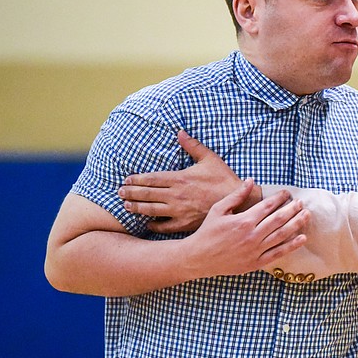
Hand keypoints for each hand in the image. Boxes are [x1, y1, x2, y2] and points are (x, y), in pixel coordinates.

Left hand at [119, 130, 257, 233]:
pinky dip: (153, 224)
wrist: (238, 201)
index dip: (136, 180)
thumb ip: (192, 145)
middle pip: (146, 194)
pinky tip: (146, 223)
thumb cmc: (224, 179)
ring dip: (136, 208)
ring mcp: (179, 210)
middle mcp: (175, 195)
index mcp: (179, 178)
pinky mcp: (184, 223)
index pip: (150, 179)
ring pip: (150, 210)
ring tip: (126, 206)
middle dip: (131, 193)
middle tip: (120, 192)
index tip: (127, 180)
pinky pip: (163, 226)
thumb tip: (180, 132)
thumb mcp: (209, 158)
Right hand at [183, 180, 306, 277]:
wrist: (198, 258)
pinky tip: (302, 238)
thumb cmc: (207, 232)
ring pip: (282, 235)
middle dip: (293, 209)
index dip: (280, 197)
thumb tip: (251, 180)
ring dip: (296, 223)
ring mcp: (255, 250)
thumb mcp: (218, 210)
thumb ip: (236, 195)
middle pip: (279, 219)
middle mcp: (252, 235)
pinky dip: (292, 246)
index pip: (268, 205)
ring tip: (307, 215)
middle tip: (302, 202)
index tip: (288, 192)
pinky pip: (278, 253)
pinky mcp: (256, 262)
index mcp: (243, 220)